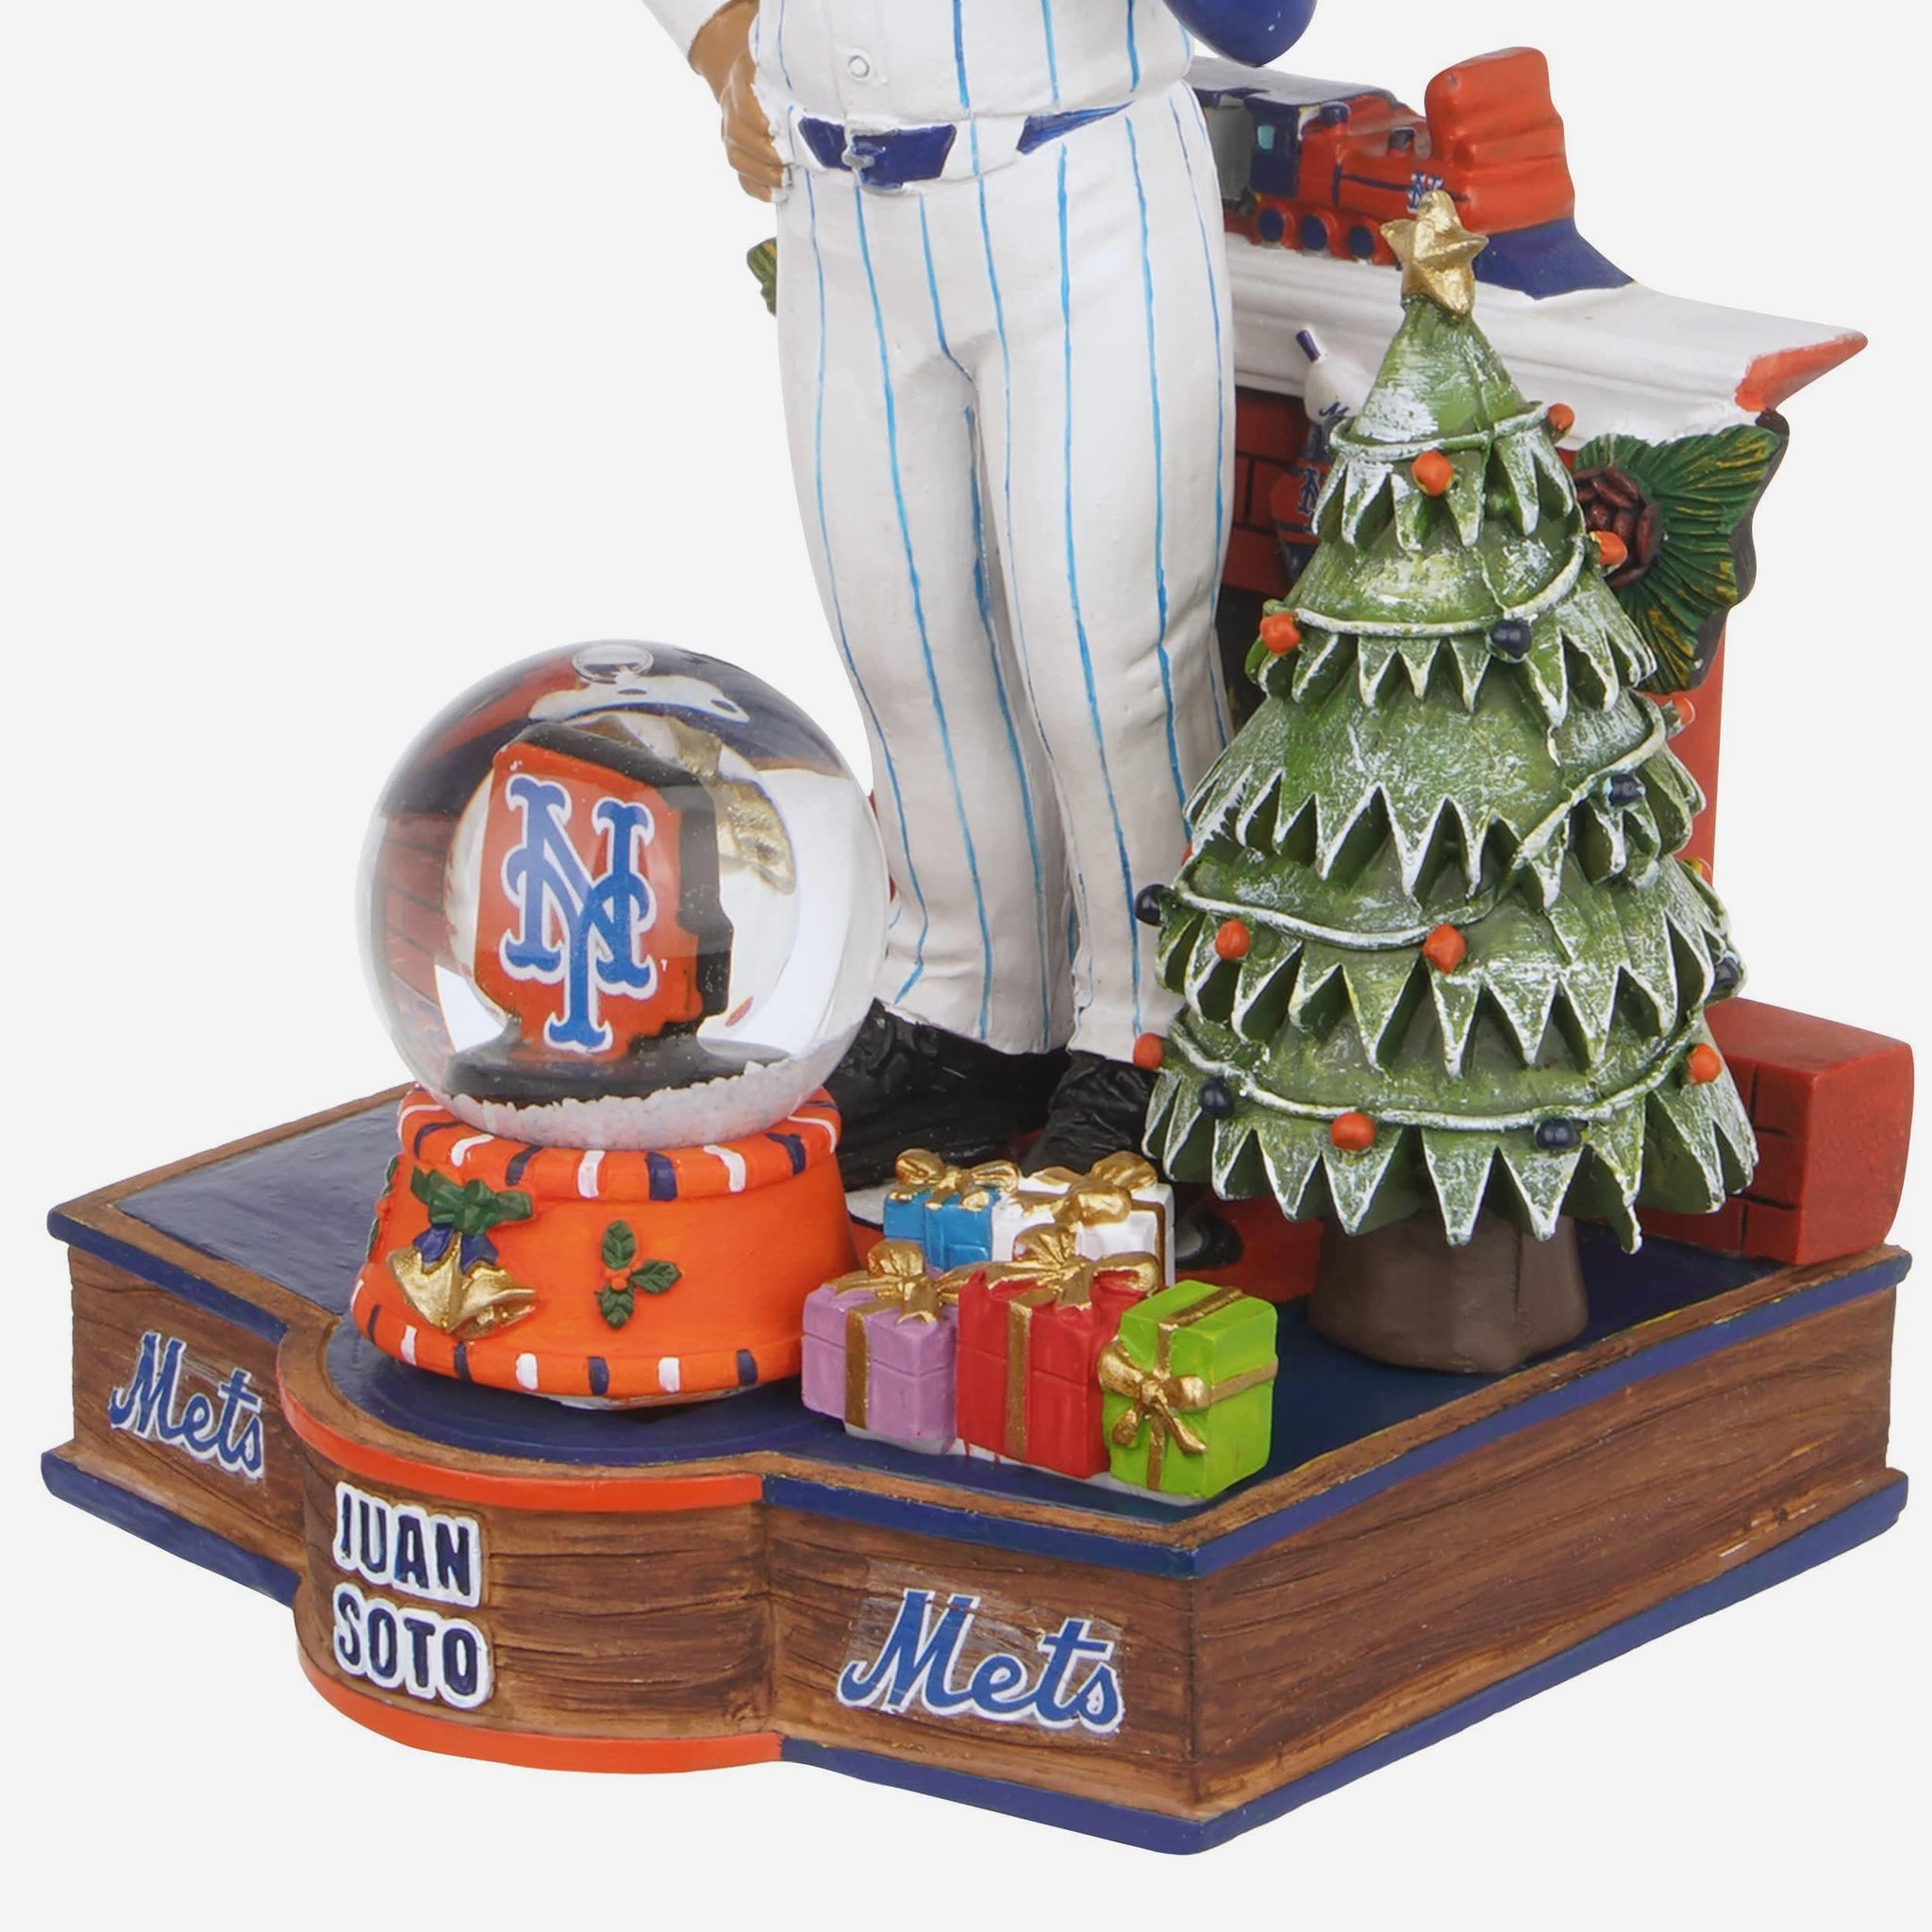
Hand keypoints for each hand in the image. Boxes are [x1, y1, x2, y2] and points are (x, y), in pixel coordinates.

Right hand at [690, 2, 782, 201]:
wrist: (750, 80)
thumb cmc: (775, 75)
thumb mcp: (780, 64)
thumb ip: (793, 74)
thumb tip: (823, 88)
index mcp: (741, 83)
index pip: (742, 102)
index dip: (755, 118)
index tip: (773, 129)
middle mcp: (732, 110)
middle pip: (739, 135)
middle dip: (765, 152)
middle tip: (790, 161)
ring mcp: (732, 135)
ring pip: (738, 159)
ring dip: (763, 173)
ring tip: (786, 179)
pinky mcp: (738, 154)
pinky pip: (742, 178)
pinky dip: (758, 190)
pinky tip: (777, 195)